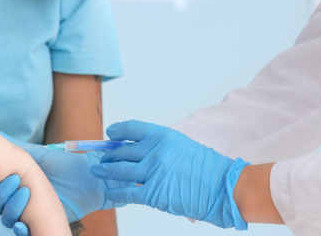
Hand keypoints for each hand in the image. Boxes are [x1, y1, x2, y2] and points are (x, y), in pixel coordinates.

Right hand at [0, 130, 129, 235]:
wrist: (86, 179)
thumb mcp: (37, 156)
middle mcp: (13, 201)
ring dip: (11, 208)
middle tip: (15, 180)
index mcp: (10, 184)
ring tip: (26, 193)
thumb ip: (14, 147)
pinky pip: (21, 232)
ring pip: (5, 218)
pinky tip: (23, 224)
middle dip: (0, 194)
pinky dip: (20, 229)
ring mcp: (25, 215)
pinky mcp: (38, 226)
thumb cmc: (61, 165)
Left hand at [90, 120, 248, 229]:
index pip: (131, 128)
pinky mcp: (153, 193)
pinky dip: (115, 192)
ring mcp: (152, 172)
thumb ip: (160, 147)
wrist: (221, 187)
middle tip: (102, 159)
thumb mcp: (182, 146)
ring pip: (119, 170)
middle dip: (108, 156)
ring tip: (98, 171)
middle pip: (121, 151)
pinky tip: (109, 192)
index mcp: (162, 136)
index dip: (116, 130)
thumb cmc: (206, 168)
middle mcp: (154, 151)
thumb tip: (140, 151)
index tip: (110, 134)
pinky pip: (126, 192)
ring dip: (105, 171)